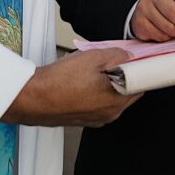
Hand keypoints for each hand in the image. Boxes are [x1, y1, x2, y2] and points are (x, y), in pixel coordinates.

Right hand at [2, 48, 141, 126]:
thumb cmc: (60, 81)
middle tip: (113, 59)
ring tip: (93, 68)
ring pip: (113, 95)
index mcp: (117, 100)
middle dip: (125, 74)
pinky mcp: (84, 119)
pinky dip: (97, 90)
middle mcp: (110, 114)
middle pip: (129, 90)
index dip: (141, 68)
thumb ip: (118, 56)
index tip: (138, 59)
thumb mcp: (94, 57)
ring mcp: (96, 119)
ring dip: (110, 81)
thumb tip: (129, 57)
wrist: (31, 98)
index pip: (143, 84)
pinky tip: (83, 79)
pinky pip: (98, 101)